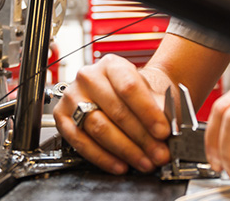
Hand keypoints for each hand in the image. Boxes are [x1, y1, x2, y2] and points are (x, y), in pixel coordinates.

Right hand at [53, 54, 171, 173]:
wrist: (124, 94)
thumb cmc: (139, 95)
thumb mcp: (154, 95)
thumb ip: (161, 112)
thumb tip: (168, 134)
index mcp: (112, 65)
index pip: (129, 87)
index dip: (148, 112)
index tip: (163, 131)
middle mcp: (88, 77)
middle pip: (115, 111)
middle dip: (141, 138)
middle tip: (158, 154)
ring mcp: (72, 97)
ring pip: (98, 128)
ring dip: (124, 150)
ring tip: (144, 162)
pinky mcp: (62, 118)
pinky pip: (80, 142)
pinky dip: (102, 157)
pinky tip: (120, 165)